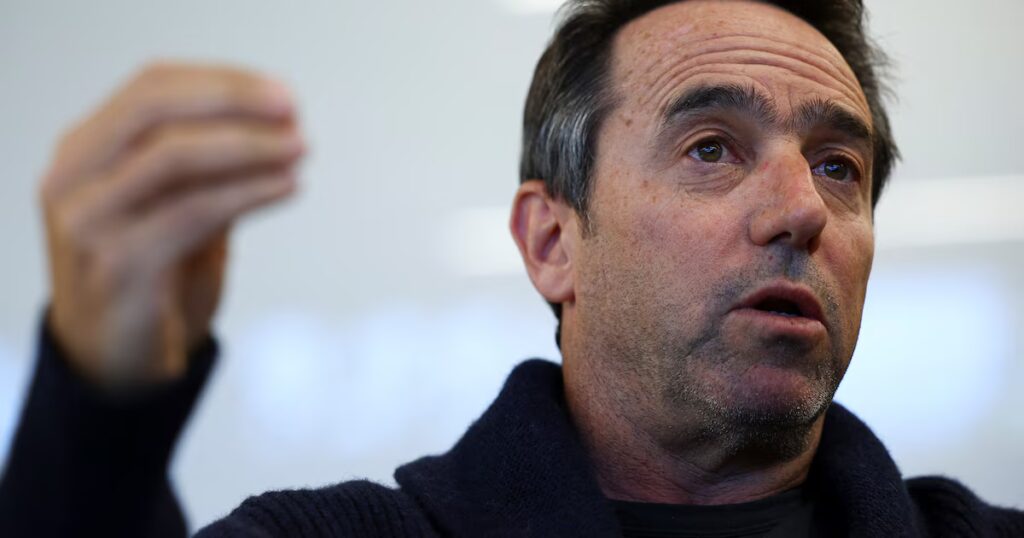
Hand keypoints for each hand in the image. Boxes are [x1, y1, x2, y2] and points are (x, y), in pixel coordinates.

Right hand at [39, 61, 303, 386]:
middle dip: (232, 101)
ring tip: (299, 149)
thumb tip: (277, 124)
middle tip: (292, 111)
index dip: (221, 83)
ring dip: (249, 146)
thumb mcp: (180, 210)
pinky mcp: (117, 265)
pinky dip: (247, 192)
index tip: (281, 93)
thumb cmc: (154, 280)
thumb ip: (211, 169)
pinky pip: (192, 212)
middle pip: (153, 108)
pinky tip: (287, 186)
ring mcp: (87, 221)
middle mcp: (72, 178)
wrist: (120, 365)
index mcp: (84, 151)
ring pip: (172, 155)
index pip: (150, 87)